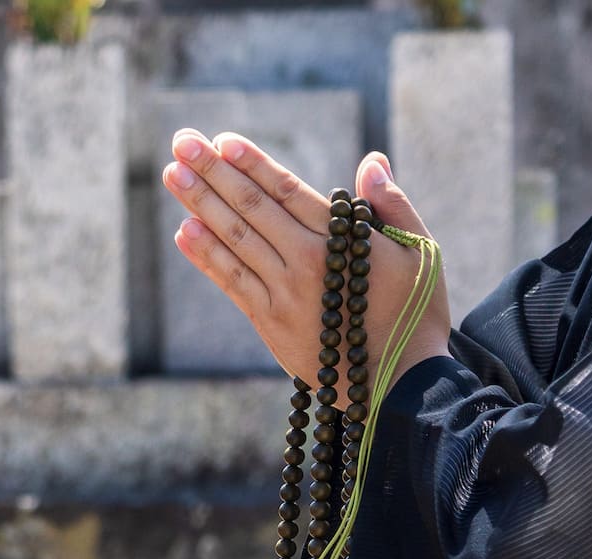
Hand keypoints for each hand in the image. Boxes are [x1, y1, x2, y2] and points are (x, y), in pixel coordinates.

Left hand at [162, 134, 451, 400]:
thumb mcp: (419, 254)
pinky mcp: (271, 325)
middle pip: (251, 208)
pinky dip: (207, 256)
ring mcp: (283, 296)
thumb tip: (371, 163)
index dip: (251, 163)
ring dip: (200, 204)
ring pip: (234, 240)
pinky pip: (231, 282)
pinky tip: (184, 231)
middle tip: (181, 142)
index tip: (221, 140)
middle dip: (212, 172)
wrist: (401, 387)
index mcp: (340, 242)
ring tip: (172, 174)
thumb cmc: (416, 315)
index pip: (286, 191)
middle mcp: (305, 264)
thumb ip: (391, 206)